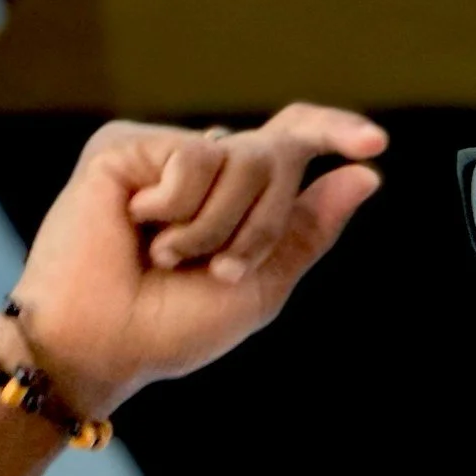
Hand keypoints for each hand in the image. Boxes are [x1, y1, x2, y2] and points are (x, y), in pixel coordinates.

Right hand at [4, 103, 386, 412]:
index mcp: (234, 196)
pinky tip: (136, 228)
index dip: (334, 130)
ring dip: (215, 226)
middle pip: (276, 155)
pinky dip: (178, 209)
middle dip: (261, 225)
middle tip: (217, 271)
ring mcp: (161, 151)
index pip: (291, 141)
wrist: (101, 345)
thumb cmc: (169, 327)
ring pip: (239, 157)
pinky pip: (194, 157)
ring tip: (164, 255)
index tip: (374, 144)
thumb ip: (307, 230)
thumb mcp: (259, 286)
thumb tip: (366, 175)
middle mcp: (201, 166)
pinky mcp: (124, 145)